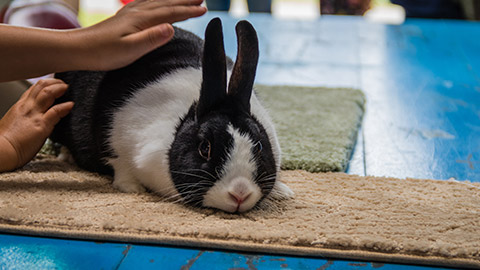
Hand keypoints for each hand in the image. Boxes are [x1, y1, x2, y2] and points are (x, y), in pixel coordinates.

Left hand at [0, 0, 206, 81]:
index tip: (204, 9)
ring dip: (173, 0)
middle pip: (166, 4)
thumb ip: (151, 38)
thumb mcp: (130, 50)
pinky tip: (157, 3)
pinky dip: (157, 2)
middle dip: (185, 1)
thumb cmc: (103, 53)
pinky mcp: (123, 18)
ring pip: (157, 3)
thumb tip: (172, 27)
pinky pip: (146, 5)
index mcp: (142, 20)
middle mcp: (137, 13)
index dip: (188, 11)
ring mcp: (129, 14)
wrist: (78, 49)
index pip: (170, 13)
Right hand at [0, 79, 73, 170]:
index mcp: (20, 107)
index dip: (45, 85)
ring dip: (60, 88)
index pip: (33, 90)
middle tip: (64, 84)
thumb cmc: (5, 143)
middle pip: (41, 86)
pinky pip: (55, 111)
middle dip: (54, 82)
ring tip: (67, 88)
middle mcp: (27, 107)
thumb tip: (32, 122)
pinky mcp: (41, 125)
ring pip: (47, 93)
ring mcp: (34, 115)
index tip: (54, 84)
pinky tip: (71, 105)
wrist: (0, 152)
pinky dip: (65, 106)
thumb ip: (24, 119)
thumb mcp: (13, 124)